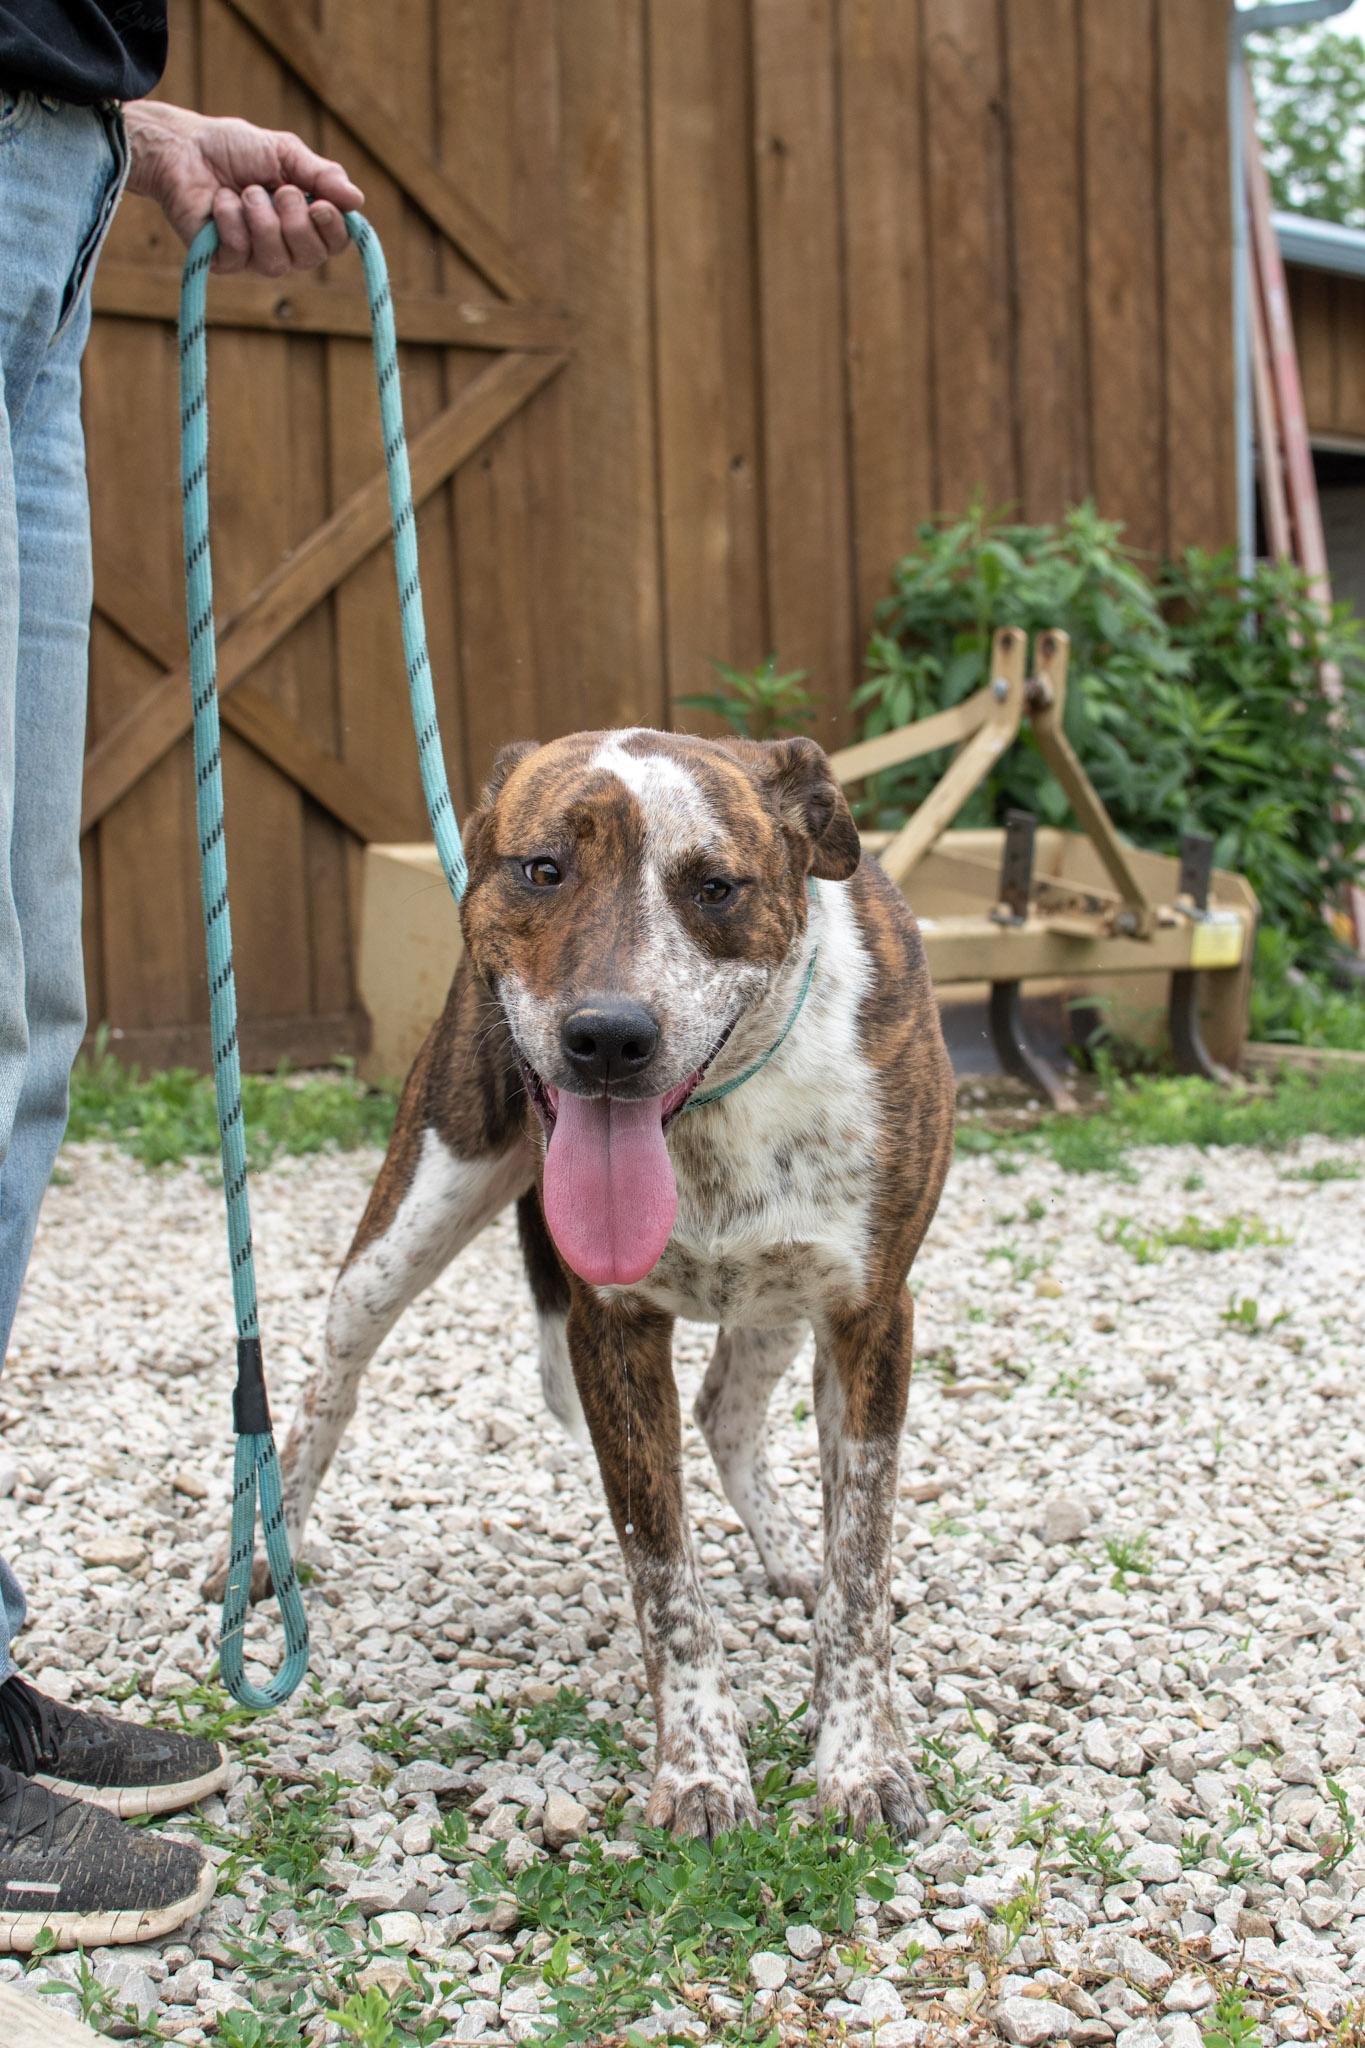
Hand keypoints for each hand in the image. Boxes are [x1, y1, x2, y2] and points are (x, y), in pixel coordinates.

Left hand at [123, 100, 364, 275]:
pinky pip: (241, 253)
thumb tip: (357, 200)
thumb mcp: (284, 151)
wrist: (183, 147)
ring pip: (276, 261)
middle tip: (279, 190)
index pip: (334, 243)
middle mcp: (283, 243)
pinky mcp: (223, 261)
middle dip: (295, 221)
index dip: (333, 230)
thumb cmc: (233, 148)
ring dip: (261, 218)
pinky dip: (231, 220)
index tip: (322, 205)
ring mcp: (253, 256)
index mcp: (303, 218)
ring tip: (244, 191)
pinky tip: (219, 201)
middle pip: (310, 258)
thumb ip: (320, 175)